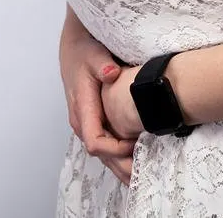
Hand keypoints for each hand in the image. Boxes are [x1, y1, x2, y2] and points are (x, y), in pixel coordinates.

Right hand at [59, 27, 137, 184]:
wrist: (74, 48)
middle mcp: (82, 121)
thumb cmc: (85, 52)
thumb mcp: (94, 54)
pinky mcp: (92, 123)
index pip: (95, 141)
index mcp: (82, 107)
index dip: (115, 149)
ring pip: (102, 155)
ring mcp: (86, 124)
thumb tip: (111, 74)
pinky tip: (137, 161)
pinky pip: (104, 146)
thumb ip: (102, 65)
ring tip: (145, 174)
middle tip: (148, 171)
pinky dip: (119, 157)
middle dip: (122, 166)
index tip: (135, 143)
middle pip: (101, 155)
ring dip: (122, 166)